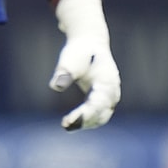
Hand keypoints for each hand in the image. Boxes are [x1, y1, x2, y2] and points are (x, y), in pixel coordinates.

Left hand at [49, 0, 120, 130]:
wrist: (89, 42)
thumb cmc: (80, 50)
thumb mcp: (71, 58)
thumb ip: (64, 72)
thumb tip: (55, 86)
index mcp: (107, 81)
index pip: (97, 104)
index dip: (83, 114)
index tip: (69, 121)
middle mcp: (112, 92)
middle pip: (101, 114)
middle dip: (84, 121)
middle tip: (66, 125)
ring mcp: (110, 96)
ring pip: (101, 117)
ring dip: (85, 123)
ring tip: (66, 125)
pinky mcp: (103, 99)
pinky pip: (98, 114)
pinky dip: (86, 119)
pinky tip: (71, 122)